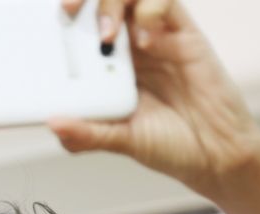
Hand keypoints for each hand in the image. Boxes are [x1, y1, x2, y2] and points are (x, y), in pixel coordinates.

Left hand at [48, 0, 259, 204]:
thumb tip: (53, 123)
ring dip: (113, 4)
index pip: (78, 26)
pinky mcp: (184, 36)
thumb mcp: (118, 140)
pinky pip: (166, 3)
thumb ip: (86, 133)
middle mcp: (127, 45)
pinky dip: (150, 14)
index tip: (45, 23)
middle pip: (102, 1)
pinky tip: (144, 41)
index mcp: (104, 65)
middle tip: (68, 11)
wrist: (214, 154)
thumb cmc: (165, 143)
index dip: (63, 16)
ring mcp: (155, 37)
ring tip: (107, 35)